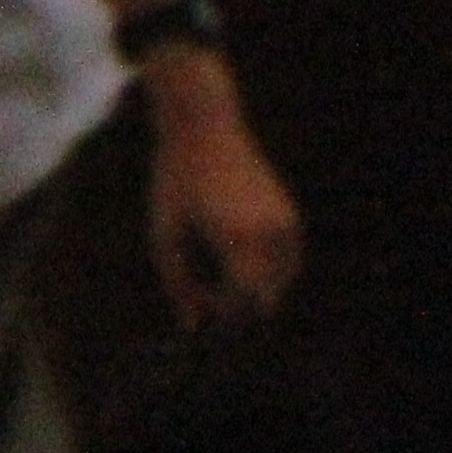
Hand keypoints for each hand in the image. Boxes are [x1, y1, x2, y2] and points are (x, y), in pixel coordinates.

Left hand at [145, 99, 303, 329]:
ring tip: (220, 271)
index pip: (243, 300)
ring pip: (282, 282)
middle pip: (266, 297)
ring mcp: (284, 221)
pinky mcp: (289, 213)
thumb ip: (177, 285)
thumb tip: (192, 325)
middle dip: (236, 303)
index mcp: (236, 237)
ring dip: (255, 287)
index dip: (219, 310)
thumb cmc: (176, 181)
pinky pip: (289, 260)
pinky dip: (269, 270)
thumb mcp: (163, 235)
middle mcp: (269, 231)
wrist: (204, 127)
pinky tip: (239, 258)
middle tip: (205, 287)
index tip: (195, 296)